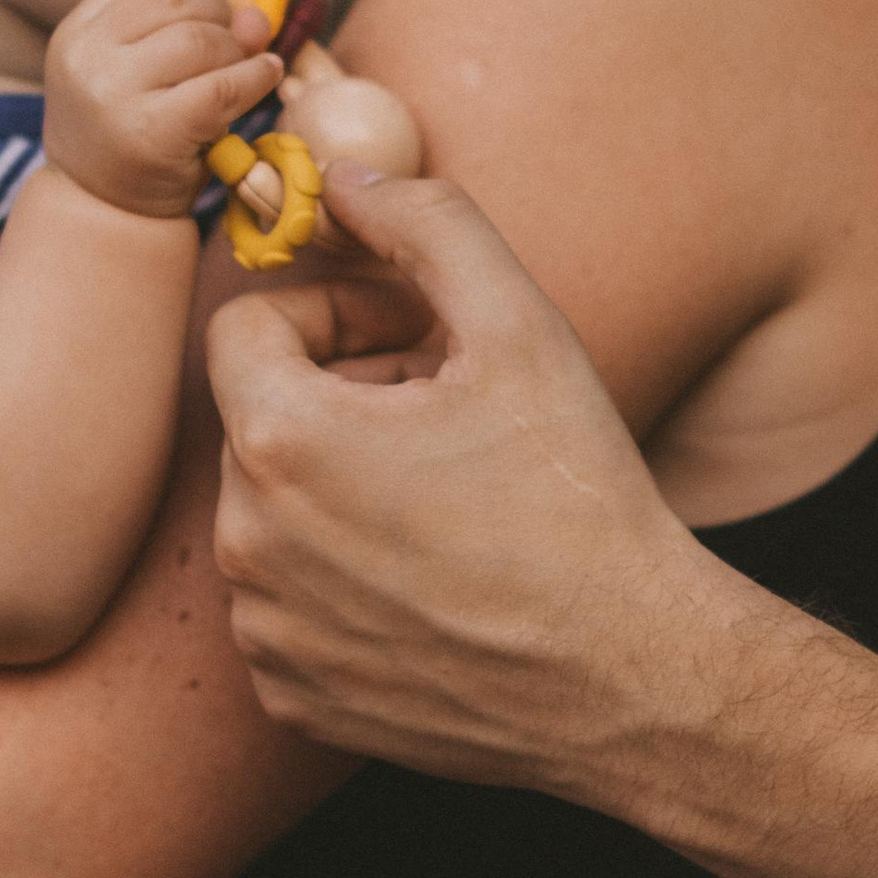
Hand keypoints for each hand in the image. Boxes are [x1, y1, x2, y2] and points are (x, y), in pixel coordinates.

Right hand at [43, 0, 281, 220]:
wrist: (103, 212)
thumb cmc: (130, 132)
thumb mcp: (142, 72)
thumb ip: (190, 29)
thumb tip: (255, 14)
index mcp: (76, 32)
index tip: (214, 8)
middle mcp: (86, 57)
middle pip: (176, 0)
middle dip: (219, 15)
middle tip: (232, 46)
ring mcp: (113, 94)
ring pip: (200, 40)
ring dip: (236, 51)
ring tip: (240, 71)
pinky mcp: (151, 132)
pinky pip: (222, 86)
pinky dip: (255, 78)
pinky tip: (265, 78)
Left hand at [206, 167, 690, 793]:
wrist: (633, 678)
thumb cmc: (580, 500)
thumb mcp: (521, 328)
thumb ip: (425, 226)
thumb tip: (347, 179)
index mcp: (283, 440)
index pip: (244, 326)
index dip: (329, 312)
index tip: (409, 338)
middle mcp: (248, 542)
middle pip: (259, 420)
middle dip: (341, 398)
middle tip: (447, 415)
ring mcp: (267, 630)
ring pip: (272, 515)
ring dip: (338, 489)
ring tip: (444, 500)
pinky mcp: (295, 698)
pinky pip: (288, 607)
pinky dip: (341, 582)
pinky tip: (431, 582)